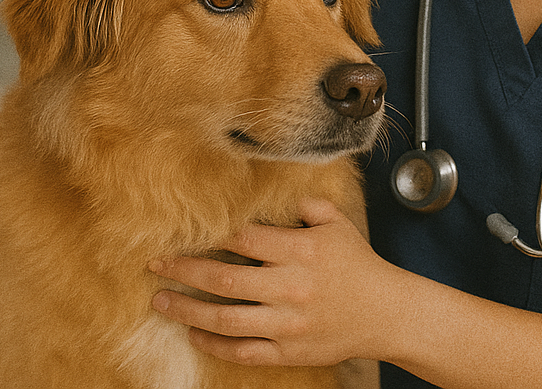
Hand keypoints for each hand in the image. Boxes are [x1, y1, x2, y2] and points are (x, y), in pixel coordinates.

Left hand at [150, 198, 389, 367]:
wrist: (385, 312)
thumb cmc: (358, 264)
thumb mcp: (336, 223)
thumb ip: (305, 204)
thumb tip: (277, 190)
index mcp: (299, 251)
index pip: (244, 239)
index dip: (211, 234)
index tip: (184, 229)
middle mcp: (288, 287)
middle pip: (223, 279)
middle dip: (184, 270)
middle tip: (155, 264)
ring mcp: (286, 324)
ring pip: (225, 319)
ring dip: (187, 309)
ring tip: (161, 301)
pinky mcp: (288, 351)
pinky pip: (242, 351)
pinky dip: (213, 343)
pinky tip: (193, 332)